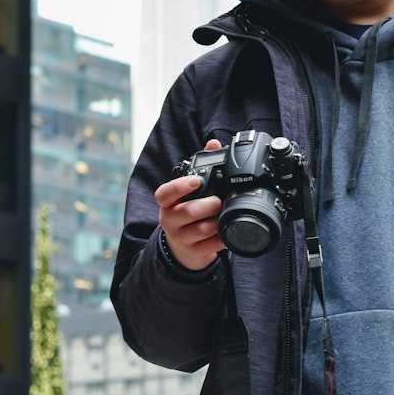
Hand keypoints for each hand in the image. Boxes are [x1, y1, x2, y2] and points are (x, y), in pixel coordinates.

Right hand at [154, 139, 225, 271]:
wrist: (182, 246)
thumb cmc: (187, 210)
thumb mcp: (188, 191)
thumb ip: (200, 165)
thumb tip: (213, 142)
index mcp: (167, 202)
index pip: (165, 193)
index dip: (179, 186)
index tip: (196, 180)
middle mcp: (170, 219)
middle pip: (190, 211)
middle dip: (210, 205)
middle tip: (220, 200)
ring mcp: (180, 238)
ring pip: (202, 229)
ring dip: (219, 221)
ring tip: (226, 214)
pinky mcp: (193, 252)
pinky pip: (212, 246)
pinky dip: (224, 238)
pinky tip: (229, 231)